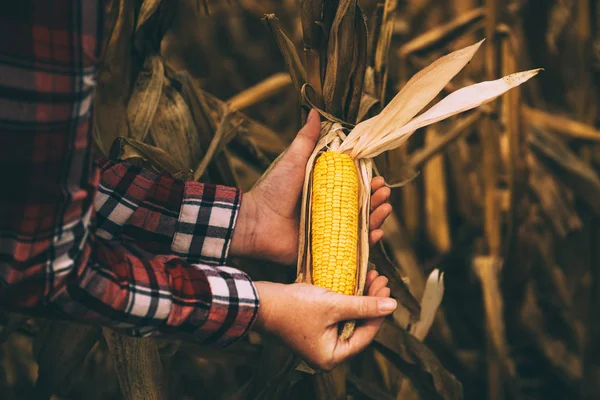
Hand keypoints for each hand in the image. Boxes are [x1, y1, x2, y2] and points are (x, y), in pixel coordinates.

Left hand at [231, 109, 392, 263]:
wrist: (256, 221)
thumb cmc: (274, 190)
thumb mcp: (294, 160)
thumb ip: (307, 139)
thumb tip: (315, 111)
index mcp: (324, 191)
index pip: (354, 187)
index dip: (369, 183)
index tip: (378, 179)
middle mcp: (329, 211)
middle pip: (361, 207)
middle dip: (377, 201)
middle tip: (384, 194)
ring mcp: (328, 231)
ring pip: (360, 226)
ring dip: (377, 219)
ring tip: (384, 210)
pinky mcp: (325, 249)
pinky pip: (350, 248)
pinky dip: (366, 243)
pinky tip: (377, 234)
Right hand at [253, 270, 394, 370]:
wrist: (260, 301)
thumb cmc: (293, 306)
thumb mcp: (333, 304)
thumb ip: (364, 305)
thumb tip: (392, 305)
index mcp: (331, 356)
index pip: (366, 335)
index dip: (379, 312)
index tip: (387, 289)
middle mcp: (327, 352)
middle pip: (359, 326)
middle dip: (371, 301)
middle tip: (381, 279)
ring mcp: (319, 340)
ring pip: (349, 318)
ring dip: (360, 297)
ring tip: (371, 276)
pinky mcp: (314, 327)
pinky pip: (337, 315)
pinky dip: (347, 299)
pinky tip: (355, 283)